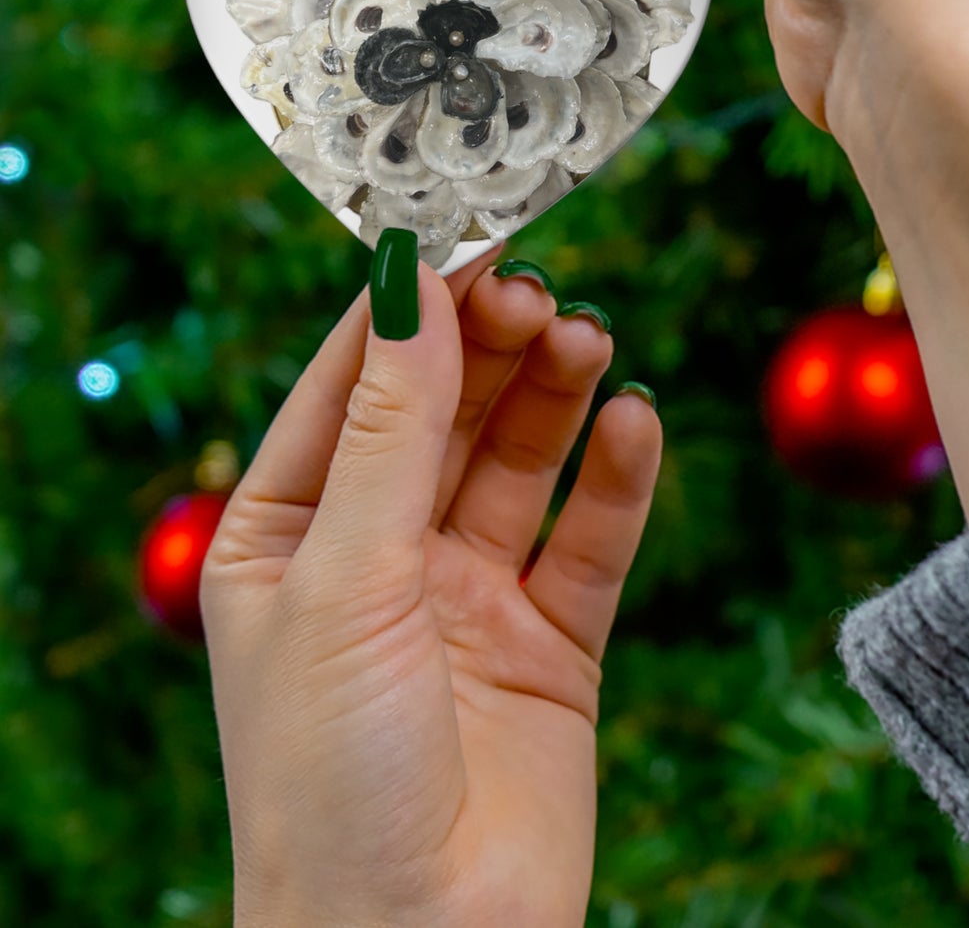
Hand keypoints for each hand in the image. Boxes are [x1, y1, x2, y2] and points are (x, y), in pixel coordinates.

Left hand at [201, 252, 660, 927]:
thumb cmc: (330, 778)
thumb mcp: (345, 578)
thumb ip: (390, 429)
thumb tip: (409, 282)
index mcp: (288, 536)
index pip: (351, 386)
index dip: (408, 309)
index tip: (467, 233)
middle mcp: (380, 557)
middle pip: (446, 412)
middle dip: (491, 346)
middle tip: (541, 292)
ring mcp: (469, 597)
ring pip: (521, 461)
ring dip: (556, 394)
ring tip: (590, 341)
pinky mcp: (552, 642)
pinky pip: (591, 539)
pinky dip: (617, 478)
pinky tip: (635, 422)